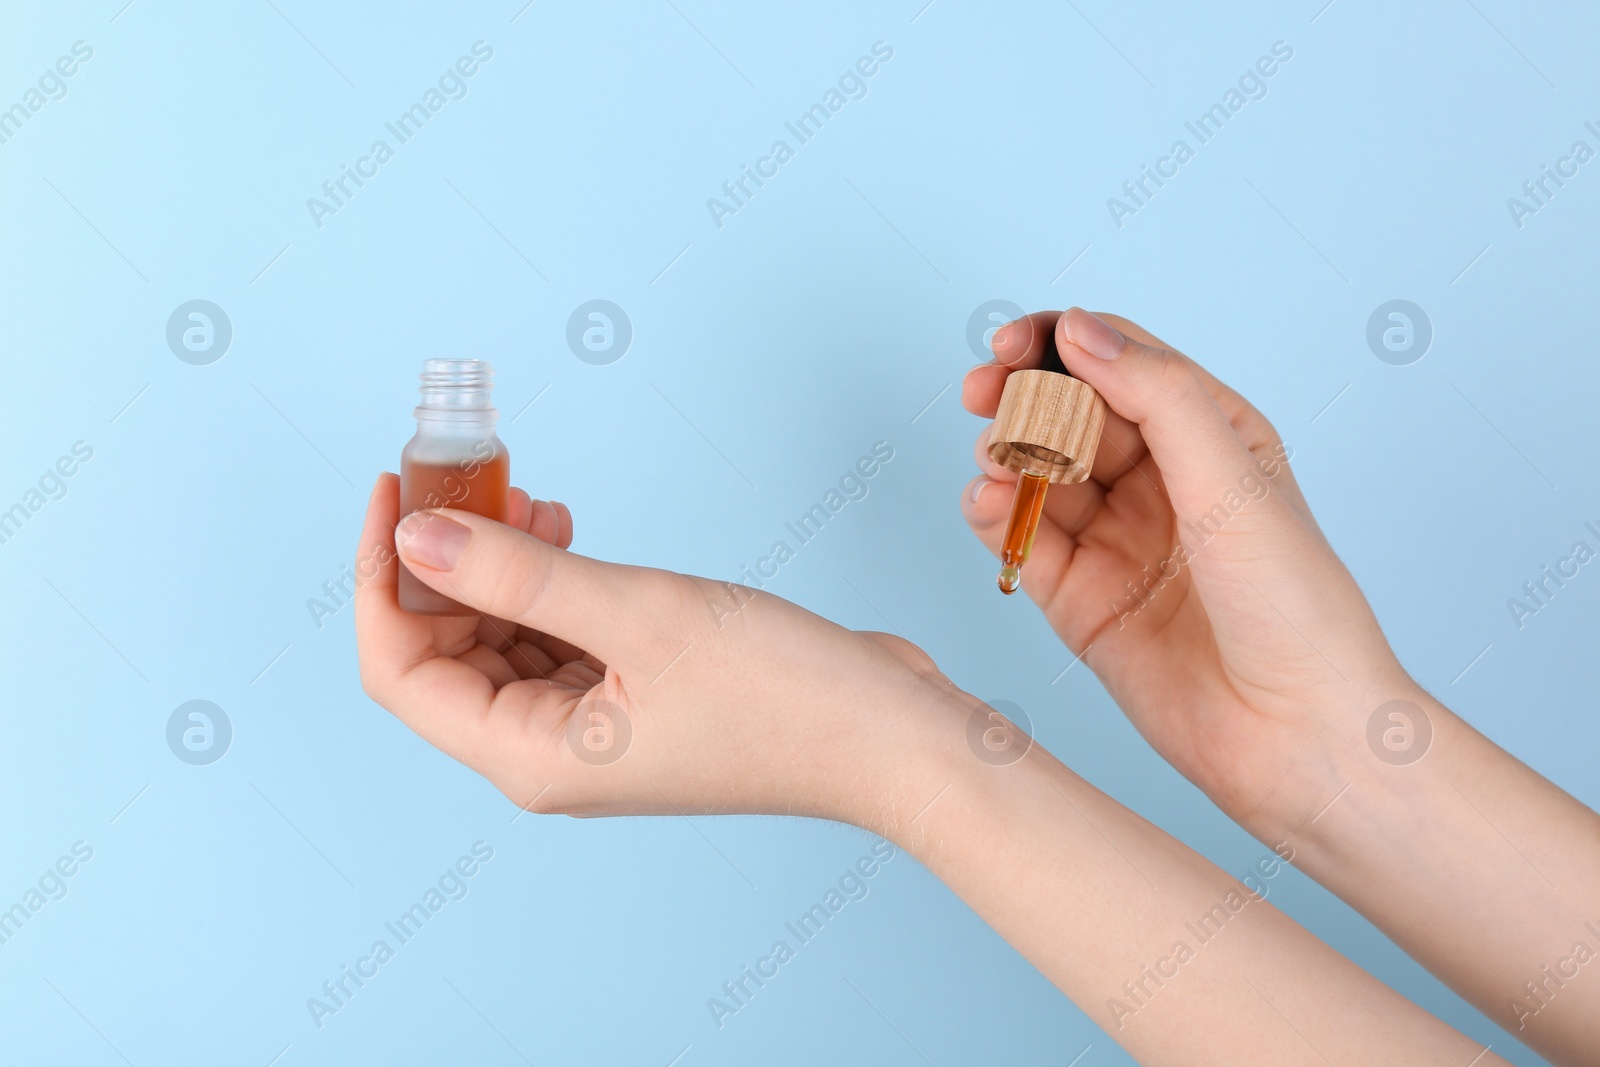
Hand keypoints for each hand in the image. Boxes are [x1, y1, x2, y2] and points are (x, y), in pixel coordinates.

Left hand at [354, 474, 957, 823]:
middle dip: (445, 559)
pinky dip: (551, 581)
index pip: (401, 669)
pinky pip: (560, 637)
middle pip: (447, 651)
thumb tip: (416, 536)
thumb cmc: (783, 695)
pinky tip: (566, 528)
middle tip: (466, 473)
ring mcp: (594, 728)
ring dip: (501, 563)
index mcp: (529, 756)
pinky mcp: (635, 700)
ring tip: (526, 493)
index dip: (382, 576)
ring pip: (505, 638)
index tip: (394, 490)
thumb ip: (516, 574)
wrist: (890, 735)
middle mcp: (549, 752)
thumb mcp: (636, 614)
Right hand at [961, 309, 1411, 832]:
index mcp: (1210, 437)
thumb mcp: (1231, 478)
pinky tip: (986, 503)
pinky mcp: (1080, 599)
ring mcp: (1116, 541)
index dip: (1061, 343)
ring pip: (1038, 475)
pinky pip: (1022, 541)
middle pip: (1069, 413)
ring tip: (997, 462)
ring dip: (1005, 456)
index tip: (1013, 343)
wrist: (1296, 735)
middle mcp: (1160, 484)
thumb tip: (1076, 329)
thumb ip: (1155, 395)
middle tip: (981, 393)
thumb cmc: (1295, 606)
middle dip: (1020, 396)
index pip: (1121, 364)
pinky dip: (994, 516)